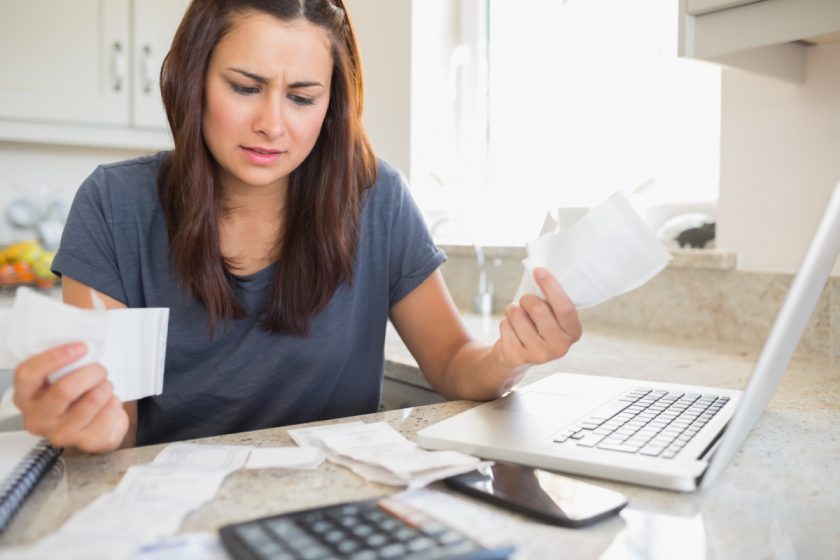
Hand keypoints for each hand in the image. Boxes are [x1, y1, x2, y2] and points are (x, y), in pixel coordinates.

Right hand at [13, 343, 127, 453]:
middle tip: (99, 369)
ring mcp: (61, 434)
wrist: (95, 424)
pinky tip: (107, 405)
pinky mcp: (86, 442)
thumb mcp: (63, 375)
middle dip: (91, 373)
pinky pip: (110, 413)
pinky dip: (115, 403)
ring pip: (93, 399)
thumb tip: (84, 337)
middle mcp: (38, 418)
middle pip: (64, 390)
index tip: (80, 347)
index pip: (28, 374)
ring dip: (105, 387)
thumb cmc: (76, 394)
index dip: (54, 358)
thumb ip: (66, 360)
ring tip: (103, 388)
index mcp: (26, 396)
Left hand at [493, 267, 581, 372]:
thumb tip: (540, 272)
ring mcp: (539, 355)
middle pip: (539, 309)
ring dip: (512, 310)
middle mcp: (561, 347)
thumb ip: (551, 299)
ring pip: (517, 316)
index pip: (565, 307)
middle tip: (525, 301)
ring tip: (516, 317)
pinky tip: (511, 332)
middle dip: (527, 299)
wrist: (517, 356)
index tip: (538, 270)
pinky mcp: (518, 357)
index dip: (551, 287)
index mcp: (573, 332)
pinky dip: (504, 323)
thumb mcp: (550, 314)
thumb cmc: (536, 325)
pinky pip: (504, 326)